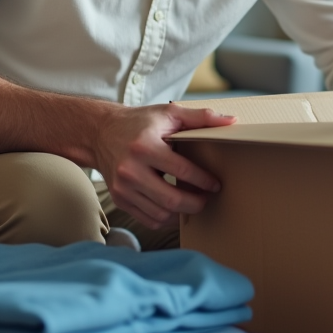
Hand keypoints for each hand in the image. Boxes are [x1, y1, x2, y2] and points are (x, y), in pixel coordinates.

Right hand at [93, 104, 235, 229]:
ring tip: (195, 203)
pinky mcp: (120, 199)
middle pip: (171, 199)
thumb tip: (231, 122)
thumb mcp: (169, 113)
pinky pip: (148, 219)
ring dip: (182, 213)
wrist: (101, 133)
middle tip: (208, 199)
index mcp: (144, 147)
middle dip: (196, 203)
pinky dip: (167, 219)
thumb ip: (201, 117)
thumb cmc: (139, 122)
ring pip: (160, 213)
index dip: (203, 180)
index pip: (182, 171)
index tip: (216, 184)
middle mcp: (131, 170)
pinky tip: (177, 210)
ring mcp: (123, 188)